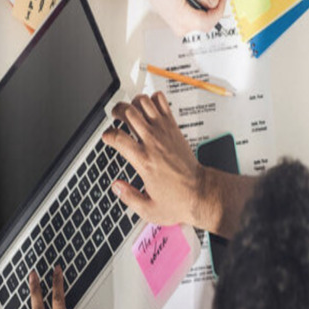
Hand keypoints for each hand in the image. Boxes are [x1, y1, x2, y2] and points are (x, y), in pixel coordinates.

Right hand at [103, 93, 205, 227]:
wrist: (201, 191)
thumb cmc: (178, 199)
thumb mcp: (148, 209)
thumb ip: (128, 197)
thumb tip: (116, 186)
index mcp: (144, 160)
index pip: (118, 137)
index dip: (107, 134)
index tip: (107, 137)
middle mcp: (153, 142)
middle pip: (129, 112)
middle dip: (118, 110)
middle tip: (116, 116)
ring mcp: (165, 132)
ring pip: (145, 103)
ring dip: (134, 103)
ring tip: (132, 110)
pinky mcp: (174, 128)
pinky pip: (163, 103)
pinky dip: (154, 99)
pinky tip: (150, 107)